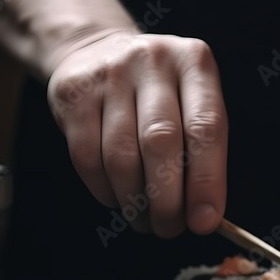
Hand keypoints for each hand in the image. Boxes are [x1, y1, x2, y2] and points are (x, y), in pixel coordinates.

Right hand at [46, 30, 227, 236]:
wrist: (98, 50)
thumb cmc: (160, 93)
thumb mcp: (191, 102)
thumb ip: (203, 151)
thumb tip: (204, 216)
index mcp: (194, 63)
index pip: (206, 128)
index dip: (207, 182)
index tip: (204, 221)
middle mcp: (152, 62)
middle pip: (160, 143)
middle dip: (167, 200)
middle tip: (170, 229)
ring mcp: (108, 74)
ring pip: (121, 156)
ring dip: (135, 202)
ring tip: (146, 220)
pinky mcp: (73, 94)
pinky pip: (87, 158)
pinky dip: (105, 191)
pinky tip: (118, 199)